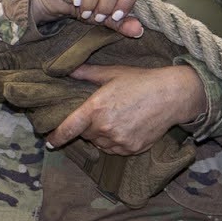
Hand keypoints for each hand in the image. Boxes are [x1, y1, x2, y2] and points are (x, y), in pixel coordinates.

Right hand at [42, 0, 148, 27]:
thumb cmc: (85, 4)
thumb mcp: (105, 16)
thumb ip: (122, 22)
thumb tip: (138, 30)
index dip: (126, 1)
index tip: (116, 16)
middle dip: (106, 4)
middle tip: (97, 17)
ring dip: (90, 0)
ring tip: (85, 12)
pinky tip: (75, 0)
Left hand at [50, 62, 212, 155]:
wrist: (171, 95)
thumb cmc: (141, 80)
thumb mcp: (112, 73)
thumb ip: (87, 73)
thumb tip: (67, 70)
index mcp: (95, 108)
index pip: (68, 128)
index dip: (56, 137)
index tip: (49, 141)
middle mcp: (105, 128)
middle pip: (86, 135)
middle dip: (89, 126)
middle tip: (103, 113)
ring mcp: (119, 141)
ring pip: (100, 144)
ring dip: (102, 136)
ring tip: (116, 119)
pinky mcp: (132, 149)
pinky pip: (115, 150)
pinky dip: (115, 143)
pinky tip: (126, 128)